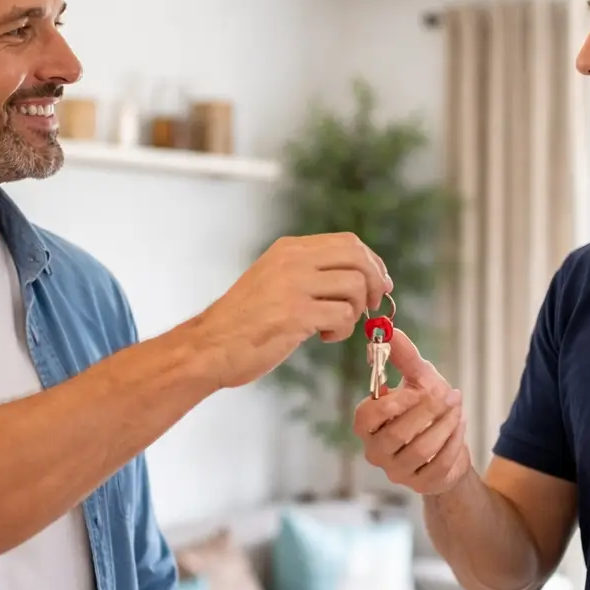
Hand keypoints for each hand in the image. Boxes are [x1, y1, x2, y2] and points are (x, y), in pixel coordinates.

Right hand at [194, 233, 390, 387]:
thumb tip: (358, 276)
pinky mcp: (295, 315)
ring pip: (354, 287)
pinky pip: (343, 316)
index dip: (372, 263)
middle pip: (358, 258)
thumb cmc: (243, 321)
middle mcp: (292, 261)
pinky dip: (342, 331)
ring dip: (354, 313)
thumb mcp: (273, 280)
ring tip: (334, 327)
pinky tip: (323, 337)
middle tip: (370, 305)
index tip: (379, 284)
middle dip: (374, 282)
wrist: (210, 346)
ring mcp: (294, 286)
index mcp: (288, 249)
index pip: (348, 242)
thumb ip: (308, 272)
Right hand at [353, 329, 471, 494]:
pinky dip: (454, 443)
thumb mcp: (418, 379)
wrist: (448, 445)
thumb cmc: (426, 409)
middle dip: (427, 412)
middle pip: (395, 436)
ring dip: (445, 425)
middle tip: (450, 394)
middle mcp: (376, 451)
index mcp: (368, 425)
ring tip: (458, 408)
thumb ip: (403, 357)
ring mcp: (397, 471)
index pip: (366, 418)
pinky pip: (439, 465)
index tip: (415, 390)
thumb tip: (391, 331)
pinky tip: (460, 426)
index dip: (390, 404)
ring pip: (421, 450)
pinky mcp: (421, 484)